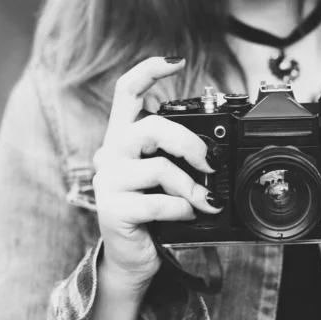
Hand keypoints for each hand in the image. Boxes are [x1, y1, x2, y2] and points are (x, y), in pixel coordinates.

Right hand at [92, 57, 224, 296]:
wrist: (133, 256)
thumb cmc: (153, 213)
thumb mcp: (164, 178)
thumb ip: (176, 158)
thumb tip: (212, 155)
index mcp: (123, 139)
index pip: (127, 92)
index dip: (149, 71)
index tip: (178, 62)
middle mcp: (111, 154)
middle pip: (150, 127)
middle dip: (190, 144)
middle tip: (210, 164)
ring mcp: (109, 182)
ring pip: (159, 168)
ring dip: (191, 188)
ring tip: (203, 202)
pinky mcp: (113, 210)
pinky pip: (159, 202)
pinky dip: (182, 209)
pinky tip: (185, 215)